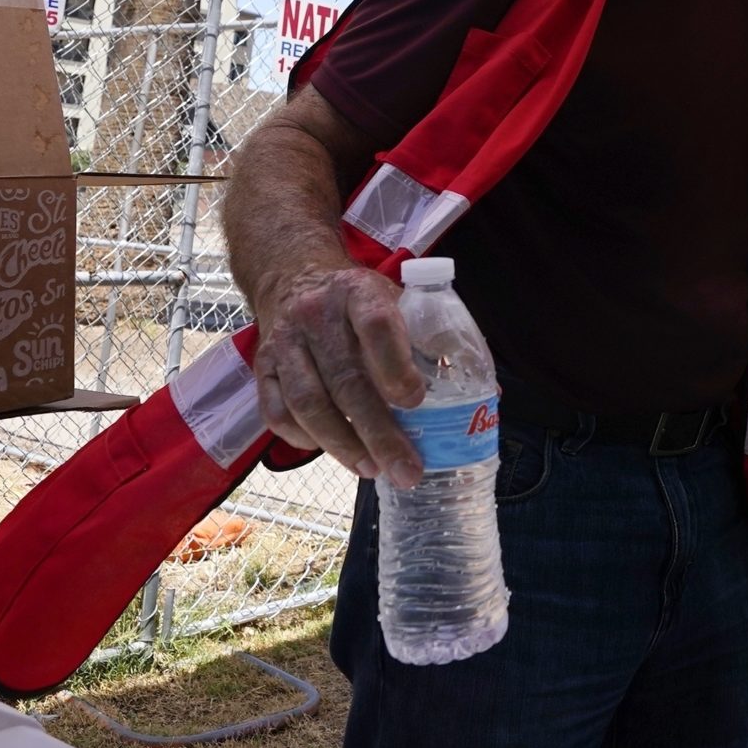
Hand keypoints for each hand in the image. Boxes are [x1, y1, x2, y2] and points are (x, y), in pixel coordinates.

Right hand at [249, 261, 425, 487]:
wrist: (295, 277)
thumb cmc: (358, 303)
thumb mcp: (397, 300)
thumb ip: (432, 340)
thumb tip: (486, 395)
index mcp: (358, 293)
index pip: (377, 325)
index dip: (395, 366)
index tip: (416, 401)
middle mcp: (316, 315)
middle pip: (345, 379)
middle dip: (377, 432)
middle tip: (405, 469)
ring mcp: (284, 342)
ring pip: (308, 402)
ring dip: (341, 444)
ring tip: (372, 470)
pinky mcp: (261, 367)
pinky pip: (277, 412)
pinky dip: (303, 438)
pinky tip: (331, 451)